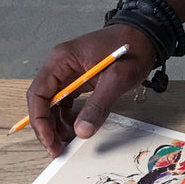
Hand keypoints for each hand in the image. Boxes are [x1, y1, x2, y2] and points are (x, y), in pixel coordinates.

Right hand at [26, 26, 156, 156]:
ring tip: (67, 143)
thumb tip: (81, 131)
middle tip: (56, 149)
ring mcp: (69, 73)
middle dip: (47, 127)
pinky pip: (67, 102)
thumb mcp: (117, 79)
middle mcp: (60, 66)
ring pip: (53, 104)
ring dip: (57, 125)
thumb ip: (98, 105)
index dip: (39, 120)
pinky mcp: (79, 79)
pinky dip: (69, 118)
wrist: (146, 34)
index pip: (38, 93)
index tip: (49, 139)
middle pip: (42, 101)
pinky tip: (78, 129)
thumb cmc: (132, 49)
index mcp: (61, 60)